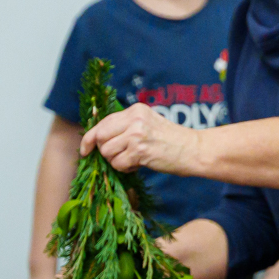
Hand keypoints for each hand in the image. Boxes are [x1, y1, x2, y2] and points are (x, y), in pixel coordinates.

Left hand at [79, 104, 198, 173]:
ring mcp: (137, 134)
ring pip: (107, 152)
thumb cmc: (172, 140)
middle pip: (101, 137)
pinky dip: (125, 169)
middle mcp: (134, 119)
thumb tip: (98, 138)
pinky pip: (118, 164)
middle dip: (104, 151)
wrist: (194, 150)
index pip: (102, 122)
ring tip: (133, 160)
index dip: (90, 137)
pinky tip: (138, 165)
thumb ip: (126, 126)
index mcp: (135, 110)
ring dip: (116, 161)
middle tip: (119, 156)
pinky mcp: (140, 151)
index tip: (84, 149)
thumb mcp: (148, 124)